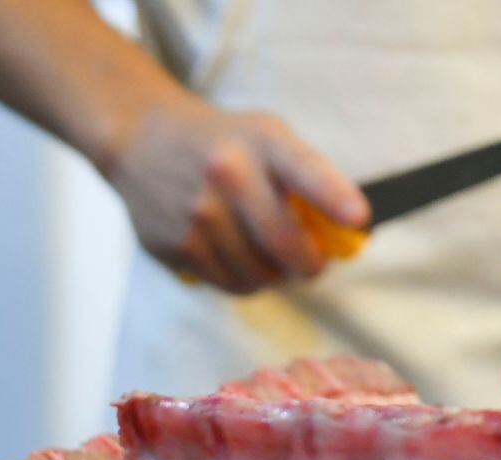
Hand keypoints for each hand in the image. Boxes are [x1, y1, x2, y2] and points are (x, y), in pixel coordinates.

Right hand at [104, 98, 367, 293]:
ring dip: (274, 276)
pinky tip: (240, 261)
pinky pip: (227, 283)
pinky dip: (244, 281)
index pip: (304, 171)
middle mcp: (226, 175)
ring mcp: (196, 214)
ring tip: (271, 262)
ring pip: (257, 273)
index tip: (358, 219)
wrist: (142, 144)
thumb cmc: (220, 143)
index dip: (334, 197)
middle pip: (283, 242)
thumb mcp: (265, 136)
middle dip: (309, 265)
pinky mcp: (175, 245)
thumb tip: (341, 234)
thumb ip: (303, 176)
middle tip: (313, 267)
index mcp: (259, 141)